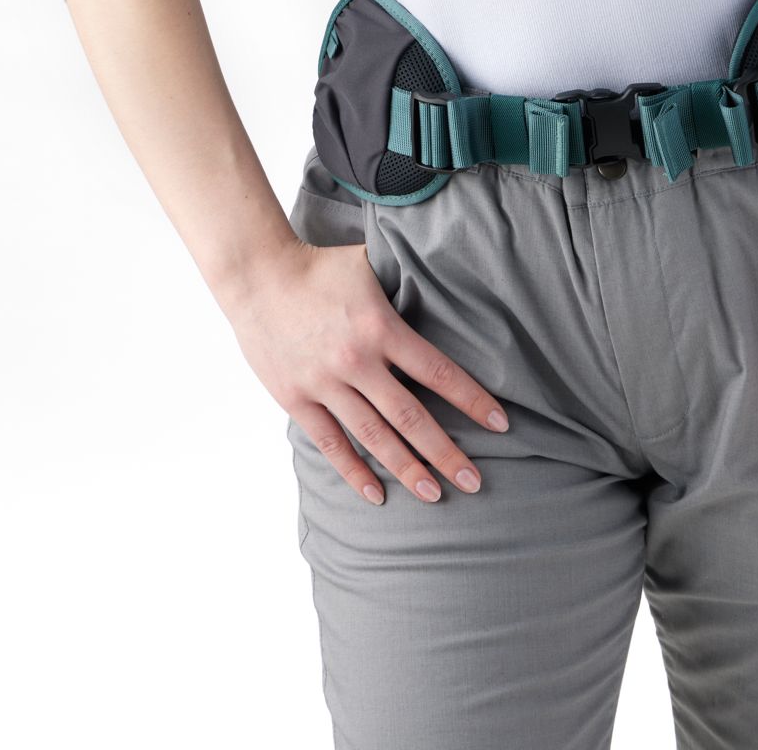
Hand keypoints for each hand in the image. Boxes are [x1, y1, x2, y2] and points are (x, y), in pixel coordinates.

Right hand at [230, 237, 509, 506]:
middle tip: (474, 482)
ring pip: (374, 437)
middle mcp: (356, 360)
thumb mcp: (369, 263)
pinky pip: (330, 442)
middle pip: (410, 416)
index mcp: (380, 326)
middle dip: (445, 452)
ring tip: (434, 495)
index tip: (500, 423)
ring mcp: (324, 383)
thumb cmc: (319, 266)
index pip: (437, 371)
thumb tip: (445, 278)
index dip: (471, 400)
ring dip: (406, 468)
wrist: (257, 275)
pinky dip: (353, 471)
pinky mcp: (295, 398)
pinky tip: (376, 494)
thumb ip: (404, 280)